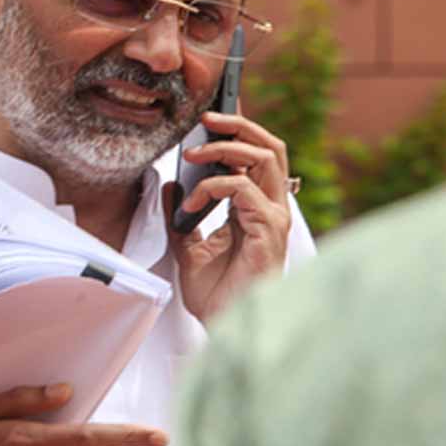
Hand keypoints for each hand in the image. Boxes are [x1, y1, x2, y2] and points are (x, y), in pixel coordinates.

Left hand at [164, 111, 291, 322]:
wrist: (224, 327)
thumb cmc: (217, 295)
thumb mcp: (189, 247)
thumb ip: (182, 215)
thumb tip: (170, 184)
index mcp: (258, 209)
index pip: (260, 156)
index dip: (241, 131)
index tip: (210, 118)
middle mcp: (272, 209)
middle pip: (270, 147)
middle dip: (239, 125)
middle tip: (206, 118)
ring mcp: (274, 219)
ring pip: (262, 158)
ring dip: (223, 148)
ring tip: (192, 152)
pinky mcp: (269, 231)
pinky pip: (242, 189)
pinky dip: (212, 187)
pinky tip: (193, 202)